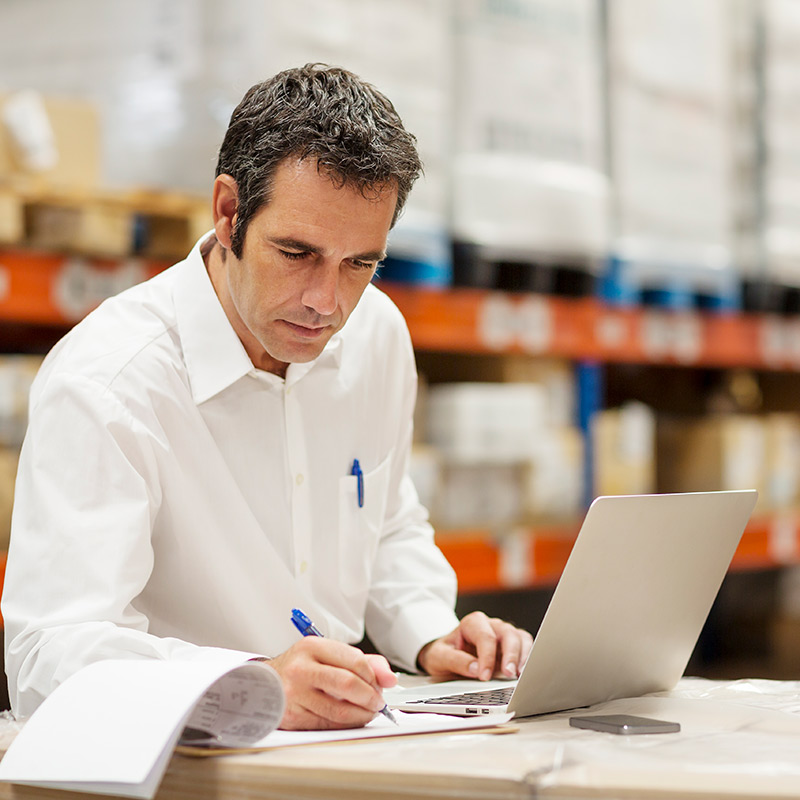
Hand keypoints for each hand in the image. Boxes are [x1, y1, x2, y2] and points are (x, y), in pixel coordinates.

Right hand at [269, 637, 396, 729]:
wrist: (264, 684)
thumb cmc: (302, 668)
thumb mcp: (329, 654)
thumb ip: (364, 662)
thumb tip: (390, 679)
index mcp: (312, 647)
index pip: (355, 662)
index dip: (374, 677)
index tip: (380, 684)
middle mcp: (301, 669)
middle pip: (348, 685)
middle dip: (370, 697)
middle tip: (378, 702)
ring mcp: (294, 695)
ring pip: (339, 711)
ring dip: (362, 715)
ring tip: (367, 711)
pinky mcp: (292, 717)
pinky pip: (328, 725)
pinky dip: (346, 725)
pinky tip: (350, 719)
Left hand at [416, 611, 532, 681]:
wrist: (446, 655)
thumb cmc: (444, 653)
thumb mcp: (439, 657)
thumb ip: (456, 661)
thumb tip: (475, 668)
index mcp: (472, 623)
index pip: (484, 636)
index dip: (486, 657)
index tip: (484, 676)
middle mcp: (490, 625)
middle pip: (507, 633)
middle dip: (510, 654)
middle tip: (509, 674)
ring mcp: (502, 634)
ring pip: (519, 638)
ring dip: (522, 656)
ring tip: (520, 675)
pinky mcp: (511, 646)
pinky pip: (525, 646)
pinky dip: (528, 658)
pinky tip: (524, 673)